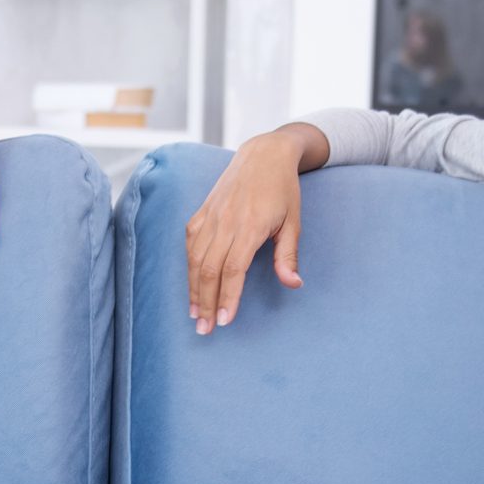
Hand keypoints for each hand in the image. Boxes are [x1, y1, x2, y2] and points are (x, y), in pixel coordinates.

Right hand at [185, 128, 307, 336]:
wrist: (264, 154)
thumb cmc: (283, 190)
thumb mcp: (294, 222)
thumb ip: (288, 255)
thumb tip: (294, 284)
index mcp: (249, 226)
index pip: (233, 270)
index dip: (227, 297)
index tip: (225, 321)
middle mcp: (225, 222)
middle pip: (209, 270)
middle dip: (206, 303)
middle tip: (205, 330)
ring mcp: (210, 216)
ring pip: (195, 259)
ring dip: (193, 290)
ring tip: (195, 315)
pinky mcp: (201, 212)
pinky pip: (190, 244)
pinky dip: (189, 267)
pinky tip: (191, 286)